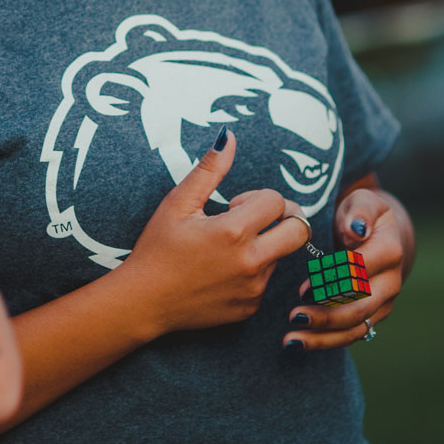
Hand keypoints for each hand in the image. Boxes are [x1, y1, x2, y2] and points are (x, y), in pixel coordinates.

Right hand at [120, 129, 311, 336]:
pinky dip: (252, 271)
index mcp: (234, 231)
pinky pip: (265, 281)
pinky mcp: (250, 307)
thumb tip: (229, 136)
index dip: (256, 198)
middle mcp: (251, 262)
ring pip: (280, 255)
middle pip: (300, 230)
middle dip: (286, 217)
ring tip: (226, 248)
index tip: (231, 206)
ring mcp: (253, 288)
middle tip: (258, 218)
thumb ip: (209, 169)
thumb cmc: (157, 248)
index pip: (276, 201)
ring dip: (264, 245)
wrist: (143, 302)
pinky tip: (221, 271)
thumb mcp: (178, 203)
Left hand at [281, 184, 409, 349]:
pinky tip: (298, 342)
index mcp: (389, 250)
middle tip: (294, 315)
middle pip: (360, 305)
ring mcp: (383, 302)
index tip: (306, 287)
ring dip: (324, 335)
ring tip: (292, 338)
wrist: (371, 232)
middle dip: (327, 314)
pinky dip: (325, 341)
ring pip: (356, 327)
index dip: (333, 281)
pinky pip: (350, 335)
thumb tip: (356, 229)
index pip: (361, 271)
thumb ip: (359, 211)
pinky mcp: (371, 316)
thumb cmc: (359, 214)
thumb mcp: (361, 202)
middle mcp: (391, 281)